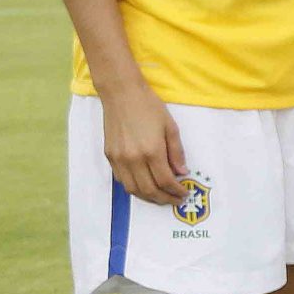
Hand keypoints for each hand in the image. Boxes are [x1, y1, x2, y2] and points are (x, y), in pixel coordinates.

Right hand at [101, 78, 187, 205]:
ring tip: (161, 197)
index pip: (166, 181)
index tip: (184, 194)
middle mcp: (133, 159)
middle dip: (164, 199)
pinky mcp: (109, 156)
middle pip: (149, 190)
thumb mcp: (171, 127)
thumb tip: (182, 172)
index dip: (176, 191)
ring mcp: (119, 159)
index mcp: (151, 151)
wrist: (121, 94)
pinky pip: (121, 180)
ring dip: (148, 197)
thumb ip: (177, 152)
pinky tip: (144, 185)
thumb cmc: (149, 107)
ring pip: (133, 189)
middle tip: (175, 200)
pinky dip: (134, 187)